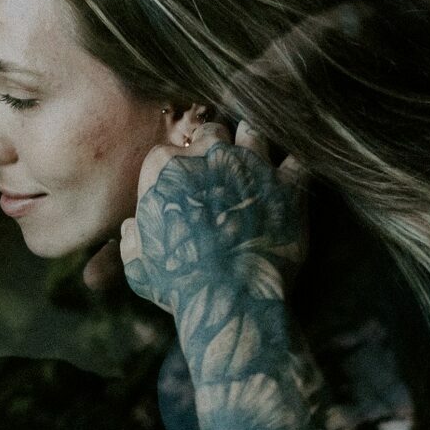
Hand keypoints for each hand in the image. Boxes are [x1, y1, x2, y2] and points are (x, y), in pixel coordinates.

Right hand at [119, 118, 306, 313]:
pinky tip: (288, 179)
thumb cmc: (177, 281)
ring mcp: (252, 164)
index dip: (179, 168)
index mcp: (166, 167)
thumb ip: (133, 238)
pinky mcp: (287, 184)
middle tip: (219, 169)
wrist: (228, 298)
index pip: (171, 150)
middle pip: (213, 132)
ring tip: (252, 163)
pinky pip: (297, 160)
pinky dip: (293, 167)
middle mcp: (210, 154)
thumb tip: (132, 227)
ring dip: (252, 144)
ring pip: (253, 133)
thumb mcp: (138, 263)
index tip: (185, 183)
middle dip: (215, 146)